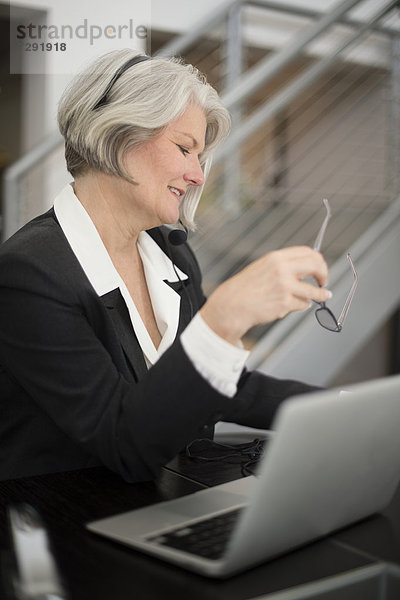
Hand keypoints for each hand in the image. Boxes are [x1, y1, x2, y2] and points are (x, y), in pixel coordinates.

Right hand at [200, 246, 330, 344]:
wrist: (232, 304)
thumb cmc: (246, 288)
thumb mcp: (263, 267)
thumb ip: (284, 265)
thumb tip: (307, 267)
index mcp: (276, 258)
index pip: (308, 252)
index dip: (318, 261)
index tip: (319, 268)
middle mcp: (282, 269)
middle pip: (316, 265)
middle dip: (324, 274)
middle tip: (323, 282)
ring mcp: (284, 286)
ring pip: (314, 290)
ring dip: (320, 294)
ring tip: (322, 296)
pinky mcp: (285, 303)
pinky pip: (303, 304)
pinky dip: (301, 305)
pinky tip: (291, 305)